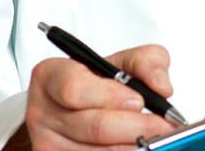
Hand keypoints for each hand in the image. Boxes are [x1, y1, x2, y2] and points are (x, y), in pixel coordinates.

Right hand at [14, 44, 177, 149]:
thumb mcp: (122, 61)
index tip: (140, 101)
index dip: (112, 96)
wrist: (74, 109)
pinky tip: (138, 148)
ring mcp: (45, 142)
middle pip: (92, 126)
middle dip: (136, 127)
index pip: (75, 88)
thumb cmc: (99, 83)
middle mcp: (42, 111)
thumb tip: (162, 88)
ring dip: (133, 147)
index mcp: (51, 76)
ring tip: (155, 139)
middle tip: (163, 126)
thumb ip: (146, 62)